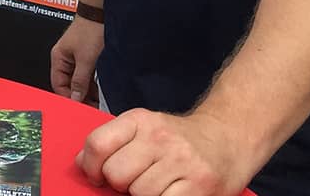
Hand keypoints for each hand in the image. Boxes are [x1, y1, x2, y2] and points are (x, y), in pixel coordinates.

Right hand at [50, 14, 103, 102]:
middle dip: (79, 96)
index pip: (58, 85)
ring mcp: (75, 58)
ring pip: (79, 81)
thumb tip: (75, 97)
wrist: (102, 13)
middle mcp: (64, 59)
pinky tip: (100, 91)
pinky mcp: (86, 56)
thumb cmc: (90, 29)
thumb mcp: (86, 59)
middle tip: (91, 107)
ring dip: (87, 91)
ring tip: (97, 102)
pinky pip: (87, 75)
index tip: (79, 109)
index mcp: (58, 58)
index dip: (68, 98)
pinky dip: (92, 83)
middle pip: (68, 84)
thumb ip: (80, 80)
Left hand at [77, 109, 252, 195]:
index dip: (91, 167)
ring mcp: (181, 161)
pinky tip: (170, 193)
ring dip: (143, 195)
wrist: (229, 137)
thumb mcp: (143, 129)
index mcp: (140, 120)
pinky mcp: (199, 185)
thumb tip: (80, 164)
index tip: (97, 176)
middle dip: (120, 184)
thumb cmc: (179, 139)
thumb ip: (111, 143)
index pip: (98, 144)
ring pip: (139, 193)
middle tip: (135, 181)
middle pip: (116, 174)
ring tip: (159, 185)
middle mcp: (159, 137)